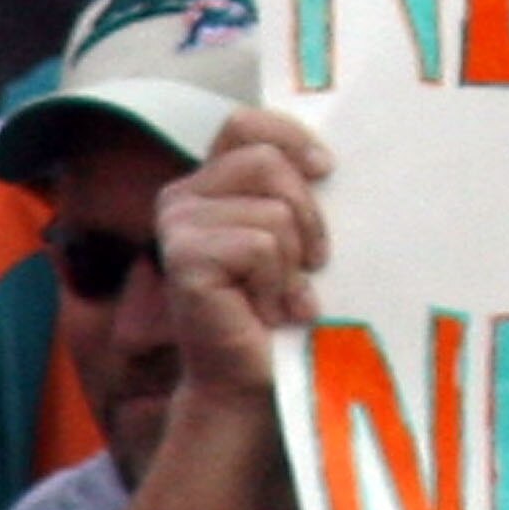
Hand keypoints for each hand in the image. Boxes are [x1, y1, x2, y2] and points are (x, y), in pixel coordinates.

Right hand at [158, 108, 331, 409]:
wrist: (253, 385)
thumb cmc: (283, 315)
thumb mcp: (295, 242)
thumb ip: (295, 195)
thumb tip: (331, 161)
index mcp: (209, 185)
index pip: (245, 124)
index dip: (290, 137)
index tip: (327, 171)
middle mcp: (183, 197)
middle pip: (267, 161)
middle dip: (308, 216)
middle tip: (312, 266)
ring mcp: (178, 226)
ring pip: (272, 211)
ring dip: (294, 263)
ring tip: (283, 298)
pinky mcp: (184, 257)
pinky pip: (262, 247)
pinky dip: (280, 286)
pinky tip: (270, 314)